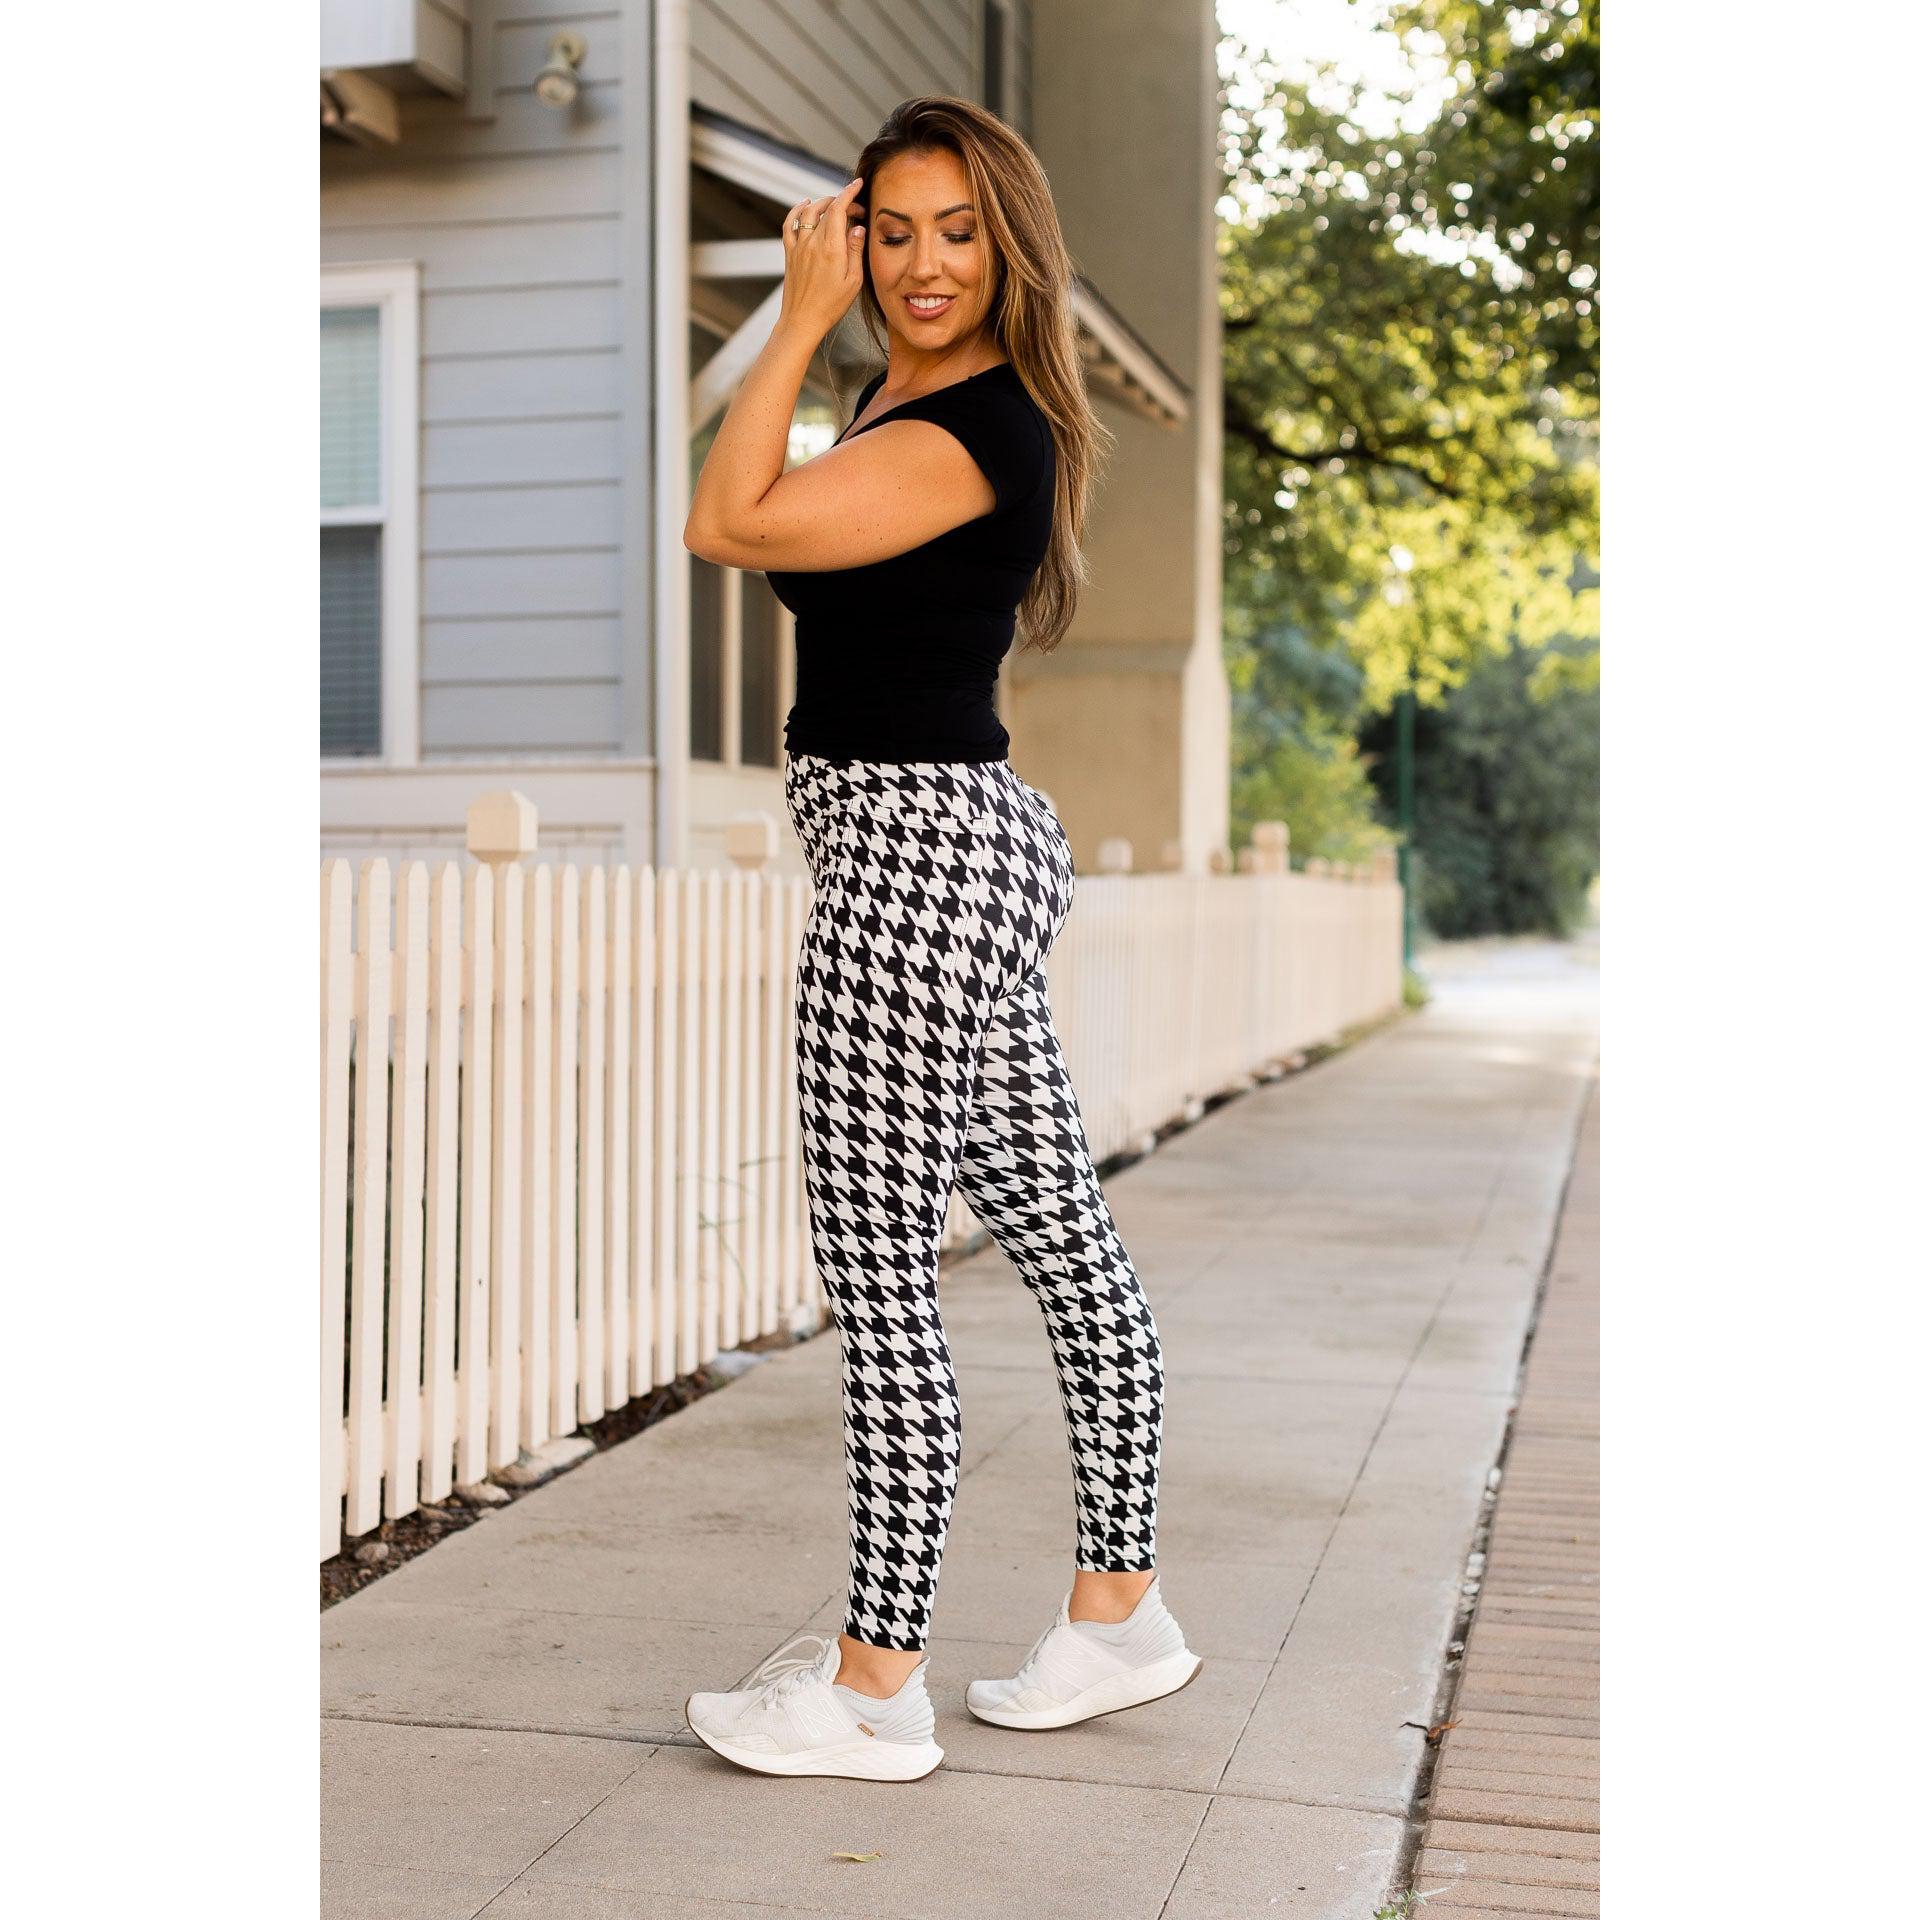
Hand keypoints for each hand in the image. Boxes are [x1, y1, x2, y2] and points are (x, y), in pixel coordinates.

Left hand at [778, 176, 866, 343]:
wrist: (802, 320)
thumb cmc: (830, 305)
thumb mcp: (853, 281)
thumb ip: (856, 251)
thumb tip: (857, 229)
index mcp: (831, 248)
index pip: (839, 209)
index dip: (849, 193)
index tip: (857, 185)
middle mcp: (813, 242)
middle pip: (826, 208)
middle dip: (842, 202)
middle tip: (855, 211)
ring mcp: (799, 246)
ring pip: (808, 211)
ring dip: (822, 203)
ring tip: (834, 206)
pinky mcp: (790, 252)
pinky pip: (790, 223)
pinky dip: (797, 210)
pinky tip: (804, 205)